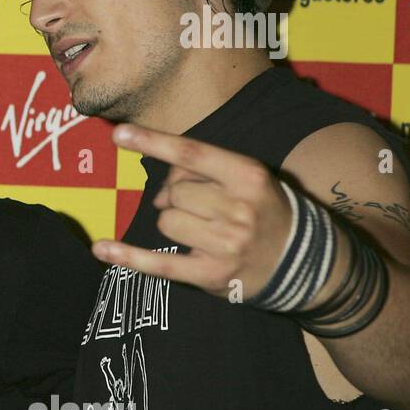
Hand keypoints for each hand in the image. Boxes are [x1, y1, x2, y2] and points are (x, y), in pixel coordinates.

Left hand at [91, 124, 293, 299]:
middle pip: (174, 192)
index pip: (192, 154)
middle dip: (177, 197)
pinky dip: (128, 257)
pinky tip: (101, 249)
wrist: (308, 263)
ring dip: (173, 224)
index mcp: (248, 176)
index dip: (153, 142)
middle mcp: (239, 209)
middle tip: (201, 209)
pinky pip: (158, 263)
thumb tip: (161, 188)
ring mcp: (226, 244)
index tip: (119, 134)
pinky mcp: (212, 274)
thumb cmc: (266, 212)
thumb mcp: (248, 181)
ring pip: (166, 222)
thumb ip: (204, 174)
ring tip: (203, 232)